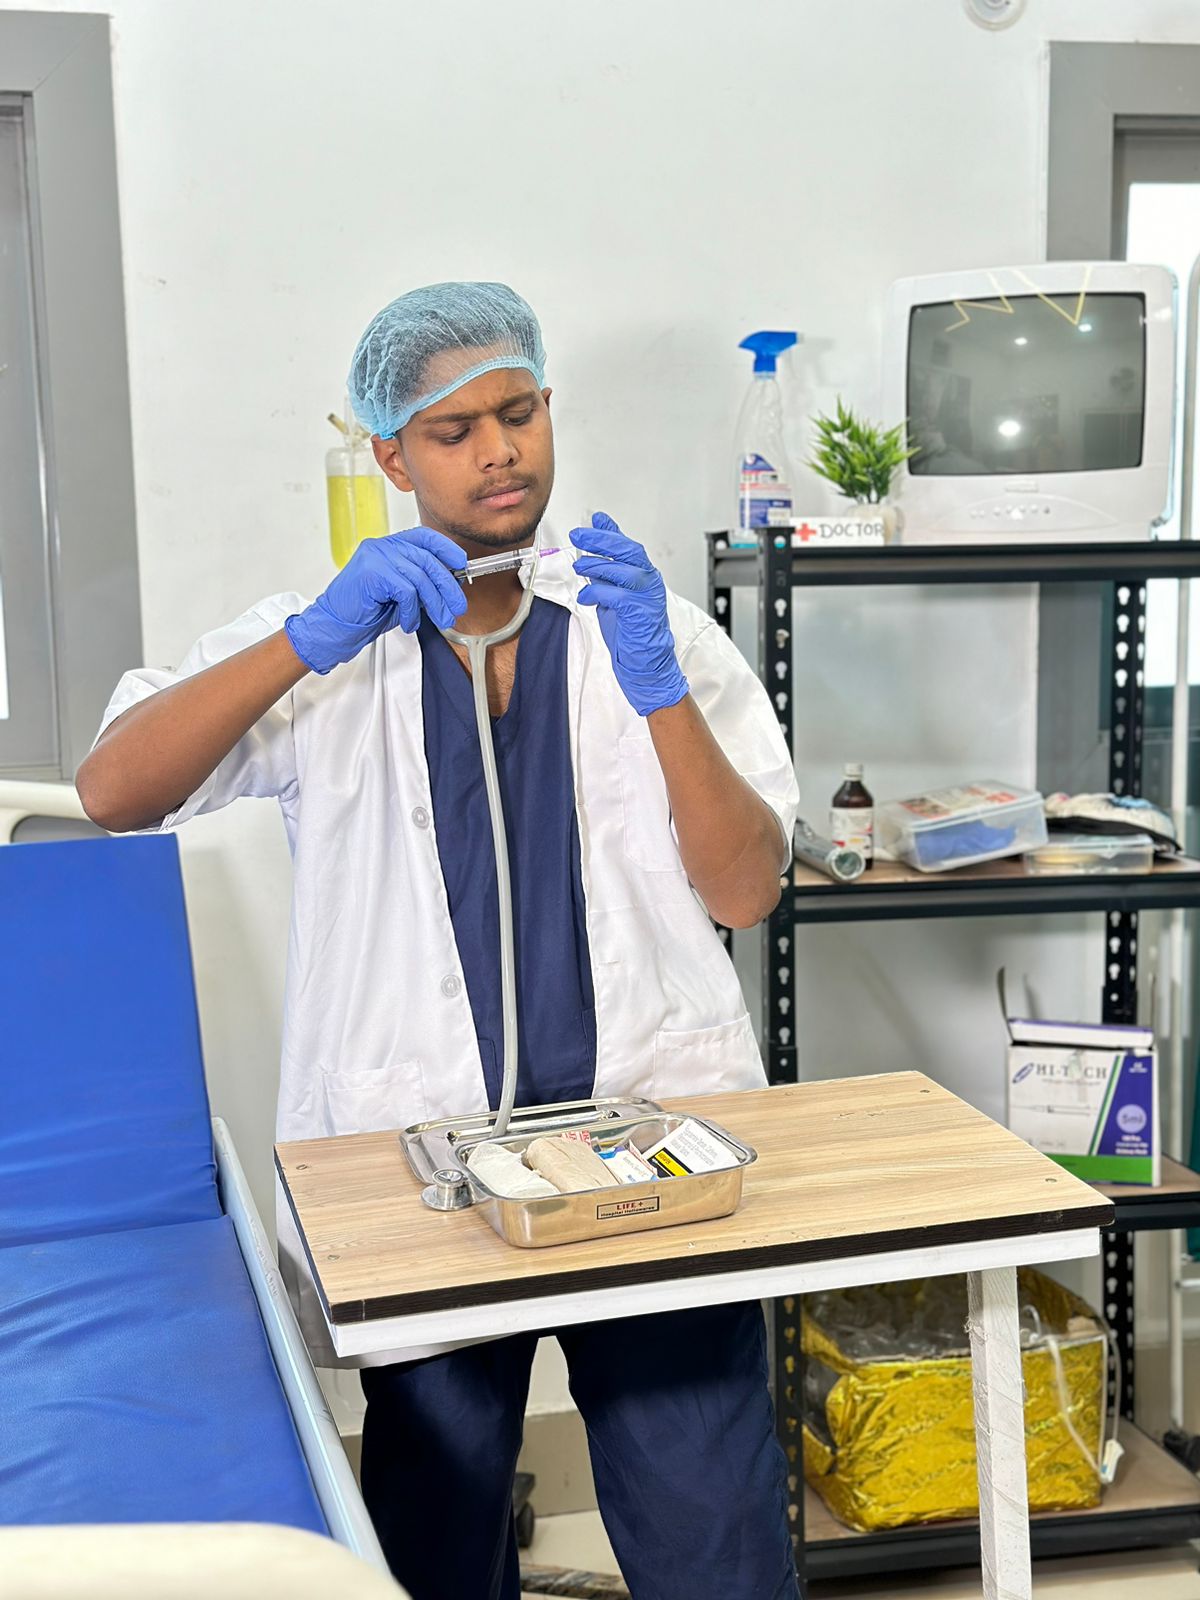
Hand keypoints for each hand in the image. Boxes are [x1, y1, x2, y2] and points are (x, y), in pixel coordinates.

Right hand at [285, 527, 466, 674]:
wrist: (334, 626)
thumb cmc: (365, 611)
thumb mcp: (401, 593)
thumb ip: (421, 582)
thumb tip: (452, 582)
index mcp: (389, 547)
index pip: (424, 537)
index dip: (447, 549)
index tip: (462, 565)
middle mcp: (382, 547)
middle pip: (427, 559)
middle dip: (448, 586)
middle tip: (457, 606)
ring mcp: (375, 557)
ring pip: (420, 577)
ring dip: (434, 603)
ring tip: (439, 619)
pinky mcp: (371, 573)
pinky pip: (406, 590)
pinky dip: (412, 610)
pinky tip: (408, 621)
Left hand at [571, 513, 688, 716]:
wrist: (645, 660)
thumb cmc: (630, 628)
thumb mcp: (614, 592)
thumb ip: (607, 568)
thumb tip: (593, 549)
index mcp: (643, 574)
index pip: (627, 545)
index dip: (610, 531)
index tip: (594, 519)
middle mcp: (649, 581)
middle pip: (628, 551)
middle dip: (601, 541)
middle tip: (579, 535)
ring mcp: (647, 597)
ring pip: (623, 571)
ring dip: (597, 566)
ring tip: (579, 567)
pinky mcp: (640, 613)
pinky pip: (618, 596)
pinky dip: (598, 593)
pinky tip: (587, 596)